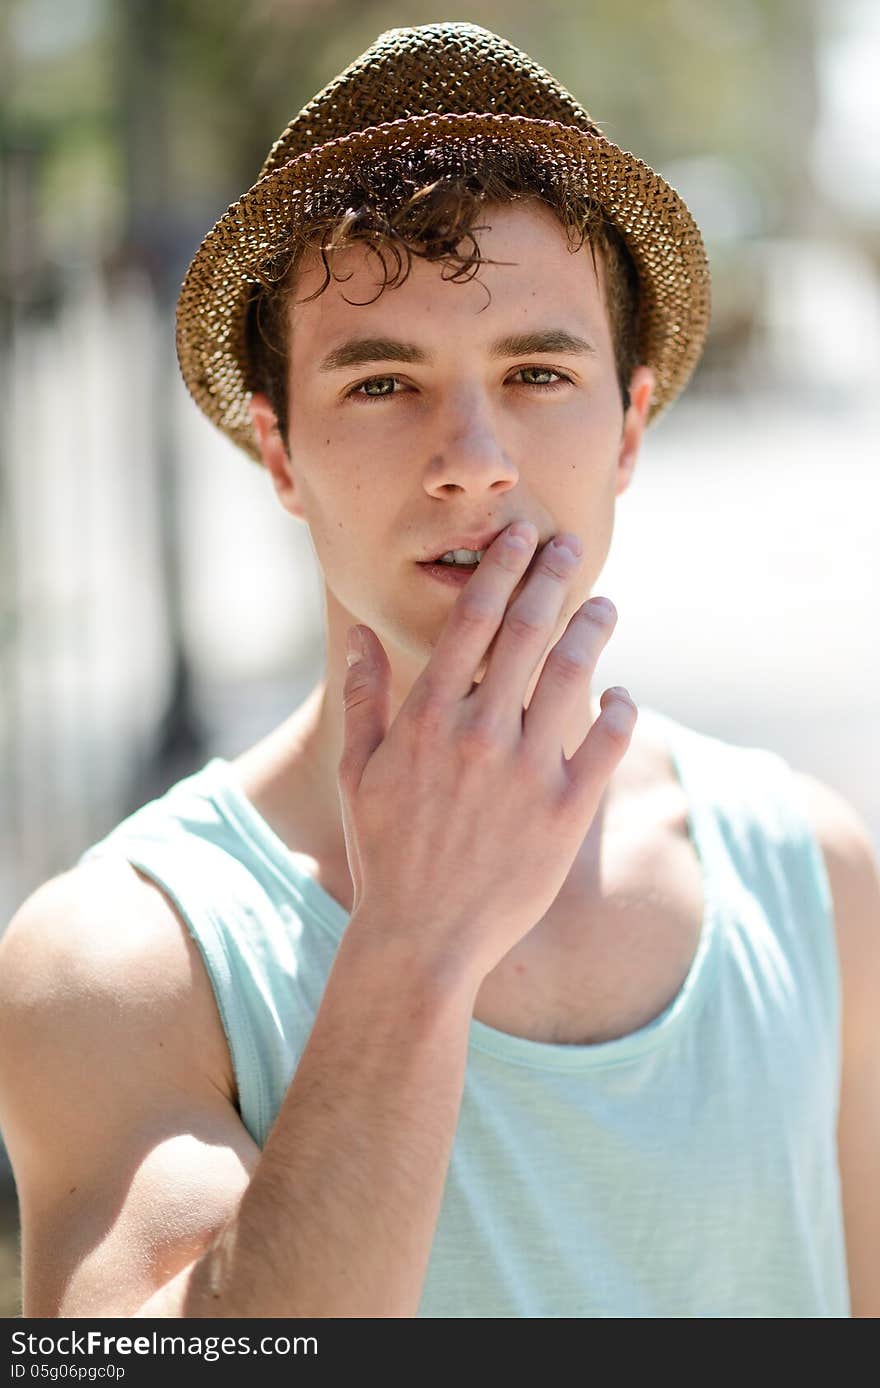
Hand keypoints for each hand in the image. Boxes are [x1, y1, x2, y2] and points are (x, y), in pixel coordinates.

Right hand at [337, 521, 636, 983]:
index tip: (519, 537)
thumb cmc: (385, 855)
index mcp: (429, 718)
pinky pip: (608, 742)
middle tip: (570, 544)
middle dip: (551, 576)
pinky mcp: (568, 811)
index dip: (500, 569)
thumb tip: (361, 638)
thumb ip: (363, 700)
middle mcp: (481, 733)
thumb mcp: (359, 774)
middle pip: (527, 631)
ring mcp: (528, 771)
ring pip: (573, 674)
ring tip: (605, 605)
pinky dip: (621, 710)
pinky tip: (622, 693)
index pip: (472, 621)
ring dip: (593, 629)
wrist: (422, 938)